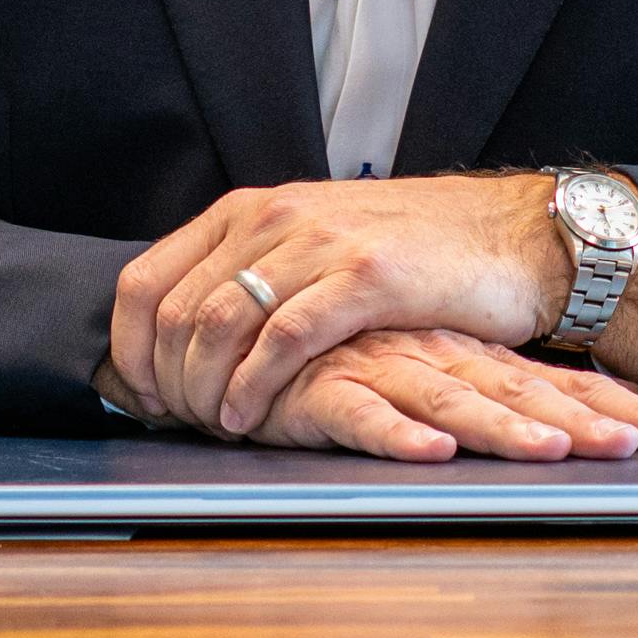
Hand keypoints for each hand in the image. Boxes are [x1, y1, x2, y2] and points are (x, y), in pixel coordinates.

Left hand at [112, 173, 637, 439]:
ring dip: (203, 389)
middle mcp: (273, 216)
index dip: (127, 349)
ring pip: (219, 323)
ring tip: (211, 428)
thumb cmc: (412, 254)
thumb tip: (189, 337)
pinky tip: (247, 418)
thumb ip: (253, 277)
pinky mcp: (366, 277)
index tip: (139, 396)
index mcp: (249, 210)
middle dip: (164, 381)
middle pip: (175, 310)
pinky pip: (284, 338)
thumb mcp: (315, 246)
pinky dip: (253, 384)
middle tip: (177, 425)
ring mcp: (320, 243)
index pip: (145, 280)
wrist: (510, 236)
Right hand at [210, 325, 637, 462]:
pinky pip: (361, 411)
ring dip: (505, 428)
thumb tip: (552, 431)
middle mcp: (435, 355)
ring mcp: (380, 366)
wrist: (247, 314)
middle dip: (589, 422)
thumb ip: (471, 400)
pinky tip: (433, 451)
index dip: (615, 406)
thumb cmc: (337, 354)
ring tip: (555, 453)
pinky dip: (397, 431)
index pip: (553, 382)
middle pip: (522, 391)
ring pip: (454, 397)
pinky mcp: (320, 386)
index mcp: (465, 354)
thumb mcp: (418, 375)